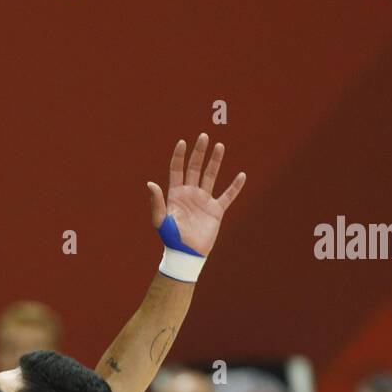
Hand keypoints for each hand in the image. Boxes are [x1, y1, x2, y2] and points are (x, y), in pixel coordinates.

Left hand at [146, 133, 245, 255]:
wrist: (186, 254)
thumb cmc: (171, 238)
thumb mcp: (161, 220)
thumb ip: (156, 202)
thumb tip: (150, 183)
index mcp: (175, 194)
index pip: (177, 170)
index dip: (179, 156)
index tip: (183, 142)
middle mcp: (190, 193)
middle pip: (194, 168)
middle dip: (199, 152)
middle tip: (203, 136)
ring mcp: (204, 200)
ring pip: (211, 176)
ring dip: (215, 161)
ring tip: (219, 146)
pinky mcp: (216, 210)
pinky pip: (228, 195)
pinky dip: (235, 186)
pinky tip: (241, 175)